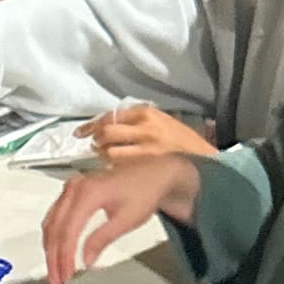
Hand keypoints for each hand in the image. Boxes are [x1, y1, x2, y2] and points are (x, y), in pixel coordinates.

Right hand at [42, 153, 201, 283]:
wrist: (152, 174)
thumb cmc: (144, 191)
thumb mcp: (126, 220)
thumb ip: (102, 239)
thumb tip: (86, 259)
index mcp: (88, 193)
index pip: (68, 231)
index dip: (65, 257)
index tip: (66, 274)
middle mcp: (75, 188)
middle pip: (55, 229)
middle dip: (54, 257)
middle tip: (57, 279)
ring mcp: (71, 188)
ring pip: (51, 223)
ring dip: (50, 249)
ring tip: (56, 270)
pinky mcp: (72, 192)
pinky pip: (54, 216)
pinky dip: (54, 236)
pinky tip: (56, 250)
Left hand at [78, 102, 218, 168]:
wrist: (202, 160)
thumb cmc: (180, 142)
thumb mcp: (161, 121)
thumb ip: (136, 121)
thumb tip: (107, 125)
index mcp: (147, 114)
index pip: (111, 116)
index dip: (93, 125)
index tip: (81, 132)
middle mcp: (145, 129)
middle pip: (106, 132)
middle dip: (96, 140)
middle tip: (95, 146)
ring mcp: (145, 149)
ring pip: (110, 152)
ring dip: (103, 156)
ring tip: (107, 158)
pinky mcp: (146, 167)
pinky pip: (120, 167)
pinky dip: (113, 168)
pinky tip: (116, 170)